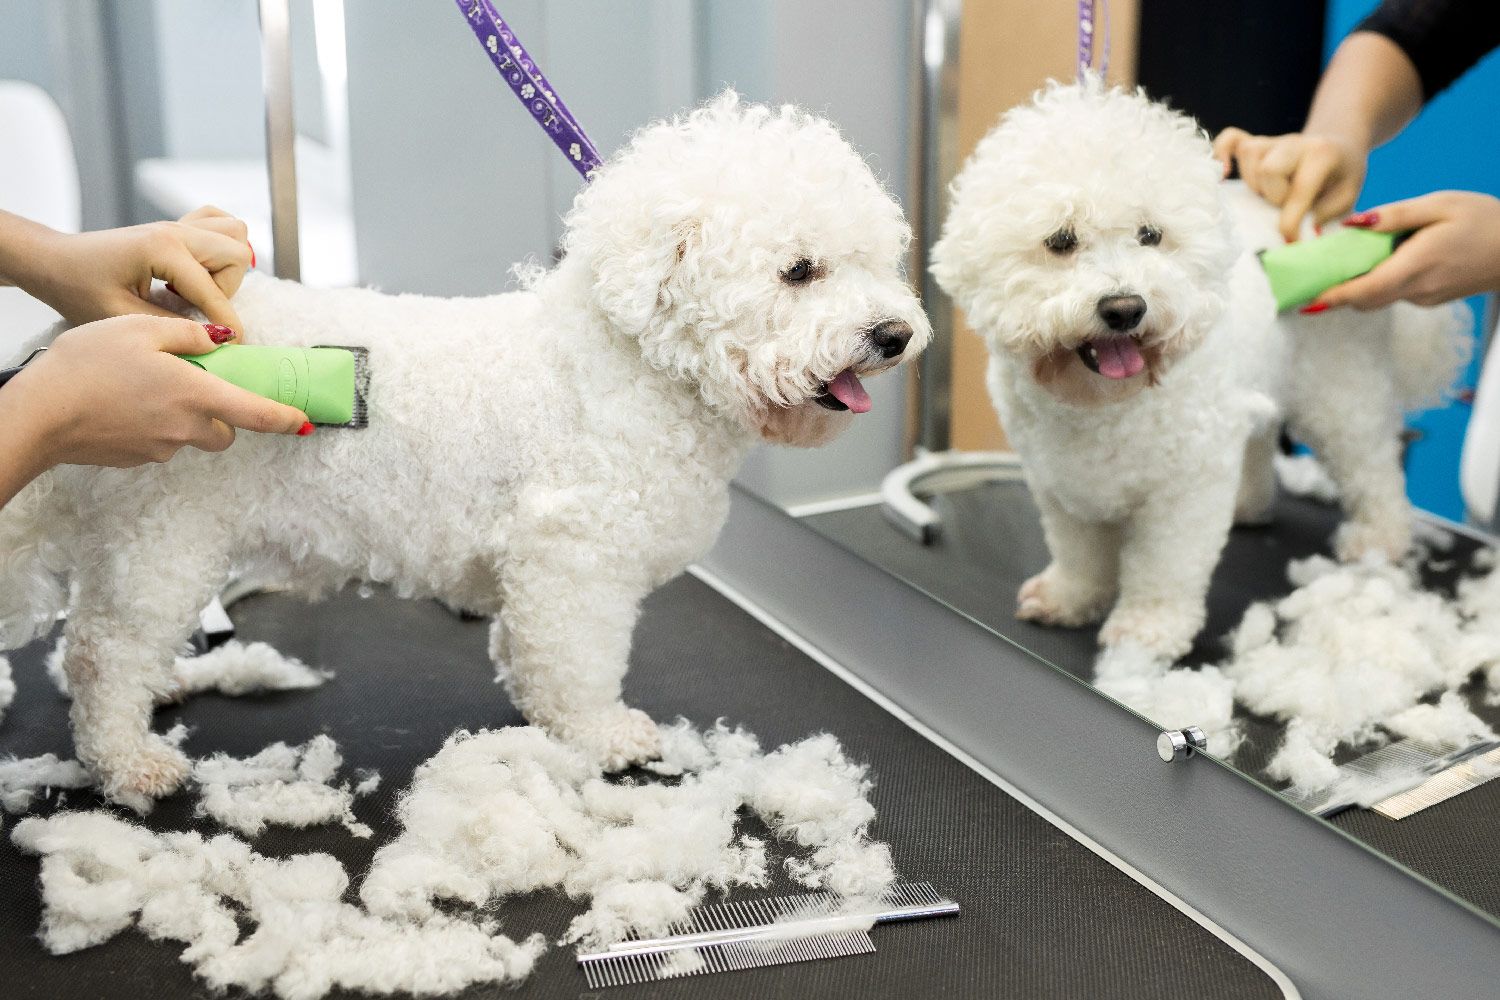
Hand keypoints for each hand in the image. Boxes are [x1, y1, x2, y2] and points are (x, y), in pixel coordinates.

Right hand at [3, 316, 309, 471]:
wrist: (38, 413)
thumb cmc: (86, 365)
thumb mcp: (140, 329)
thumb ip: (188, 334)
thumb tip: (221, 340)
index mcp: (196, 396)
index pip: (258, 415)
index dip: (287, 420)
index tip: (305, 423)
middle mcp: (185, 429)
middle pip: (226, 432)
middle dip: (224, 413)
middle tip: (199, 384)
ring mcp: (160, 449)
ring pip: (192, 437)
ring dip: (187, 417)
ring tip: (150, 386)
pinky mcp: (136, 459)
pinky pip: (161, 442)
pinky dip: (156, 425)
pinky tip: (126, 402)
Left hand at [4, 206, 255, 335]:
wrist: (52, 261)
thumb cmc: (77, 287)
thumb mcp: (122, 316)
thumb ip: (172, 326)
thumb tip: (213, 337)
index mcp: (162, 250)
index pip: (213, 291)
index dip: (227, 324)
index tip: (234, 346)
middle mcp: (175, 231)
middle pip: (236, 254)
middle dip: (228, 289)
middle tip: (199, 308)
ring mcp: (176, 225)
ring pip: (234, 234)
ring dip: (228, 265)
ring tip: (201, 287)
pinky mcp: (174, 226)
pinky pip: (218, 222)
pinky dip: (222, 242)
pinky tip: (202, 266)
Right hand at [1213, 129, 1367, 243]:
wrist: (1339, 147)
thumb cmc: (1341, 177)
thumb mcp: (1348, 196)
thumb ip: (1327, 213)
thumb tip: (1300, 231)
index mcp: (1322, 155)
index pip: (1298, 190)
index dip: (1290, 222)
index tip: (1290, 241)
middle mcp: (1294, 143)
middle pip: (1267, 170)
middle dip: (1272, 196)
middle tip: (1284, 206)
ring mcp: (1272, 140)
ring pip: (1249, 159)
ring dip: (1255, 184)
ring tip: (1269, 194)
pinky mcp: (1255, 142)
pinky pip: (1230, 139)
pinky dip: (1221, 153)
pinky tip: (1223, 173)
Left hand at [1313, 192, 1499, 310]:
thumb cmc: (1484, 219)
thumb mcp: (1439, 204)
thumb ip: (1394, 215)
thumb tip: (1352, 223)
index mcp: (1418, 264)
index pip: (1365, 290)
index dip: (1333, 298)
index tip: (1306, 301)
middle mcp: (1419, 289)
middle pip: (1364, 300)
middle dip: (1337, 293)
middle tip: (1312, 277)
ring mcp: (1426, 298)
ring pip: (1379, 297)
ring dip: (1359, 285)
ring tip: (1343, 262)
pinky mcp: (1431, 298)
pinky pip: (1395, 293)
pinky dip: (1380, 281)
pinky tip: (1382, 259)